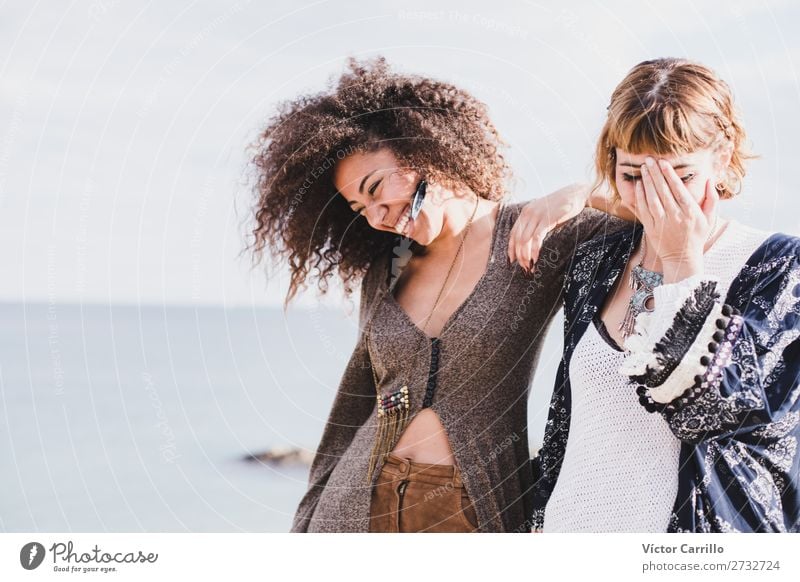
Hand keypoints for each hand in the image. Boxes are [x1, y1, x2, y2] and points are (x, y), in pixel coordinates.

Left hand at [507, 183, 588, 271]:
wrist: (576, 194)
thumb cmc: (562, 206)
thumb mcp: (544, 212)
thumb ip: (536, 223)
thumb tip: (531, 242)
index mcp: (525, 212)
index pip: (513, 233)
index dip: (511, 248)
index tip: (511, 261)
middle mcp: (528, 213)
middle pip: (517, 239)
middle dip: (519, 256)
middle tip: (524, 268)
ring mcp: (537, 216)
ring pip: (524, 240)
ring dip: (526, 256)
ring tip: (530, 266)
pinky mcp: (547, 219)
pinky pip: (536, 238)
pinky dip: (534, 250)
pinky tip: (536, 259)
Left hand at [621, 158, 717, 283]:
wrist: (682, 258)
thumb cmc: (696, 235)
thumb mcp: (709, 218)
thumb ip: (712, 198)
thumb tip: (709, 180)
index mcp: (691, 212)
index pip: (678, 189)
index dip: (670, 175)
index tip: (663, 162)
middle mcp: (676, 216)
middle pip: (663, 191)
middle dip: (655, 174)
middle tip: (649, 160)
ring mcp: (662, 223)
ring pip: (652, 199)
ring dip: (647, 182)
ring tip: (643, 169)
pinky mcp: (651, 229)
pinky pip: (644, 210)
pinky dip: (640, 197)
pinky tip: (639, 186)